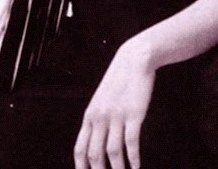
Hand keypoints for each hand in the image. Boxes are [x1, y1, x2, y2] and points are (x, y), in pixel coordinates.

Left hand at [74, 41, 155, 168]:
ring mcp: (116, 117)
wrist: (134, 60)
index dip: (82, 168)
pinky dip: (134, 159)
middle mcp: (100, 118)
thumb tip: (96, 141)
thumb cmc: (119, 81)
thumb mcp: (101, 100)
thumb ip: (97, 119)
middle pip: (94, 155)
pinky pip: (131, 143)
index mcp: (90, 116)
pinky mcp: (133, 114)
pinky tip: (136, 167)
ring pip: (113, 153)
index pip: (80, 149)